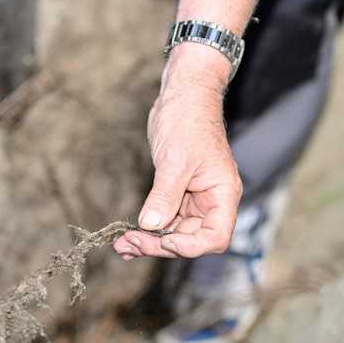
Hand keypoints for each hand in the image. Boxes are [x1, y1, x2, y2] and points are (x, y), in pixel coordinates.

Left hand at [113, 45, 241, 258]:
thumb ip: (165, 196)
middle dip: (160, 245)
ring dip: (148, 241)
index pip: (214, 237)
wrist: (182, 96)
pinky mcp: (176, 194)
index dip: (190, 246)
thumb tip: (150, 226)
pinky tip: (126, 239)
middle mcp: (211, 201)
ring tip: (121, 245)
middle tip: (130, 243)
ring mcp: (193, 199)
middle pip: (190, 239)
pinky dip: (145, 230)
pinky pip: (163, 220)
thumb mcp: (175, 160)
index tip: (163, 241)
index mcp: (222, 195)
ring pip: (173, 233)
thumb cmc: (188, 121)